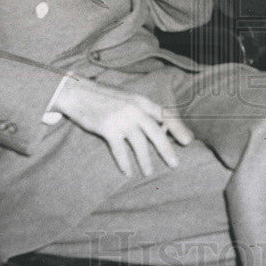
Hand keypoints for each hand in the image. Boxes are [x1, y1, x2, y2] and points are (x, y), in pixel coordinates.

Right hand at [53, 77, 192, 175]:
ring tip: (149, 172)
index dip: (178, 128)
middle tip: (175, 164)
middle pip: (156, 132)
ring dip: (145, 160)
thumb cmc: (104, 97)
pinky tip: (128, 172)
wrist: (77, 92)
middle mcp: (135, 109)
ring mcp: (122, 118)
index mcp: (141, 100)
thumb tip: (160, 128)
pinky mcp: (108, 128)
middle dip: (167, 150)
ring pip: (139, 144)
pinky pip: (120, 150)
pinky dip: (124, 163)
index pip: (165, 115)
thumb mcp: (127, 98)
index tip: (188, 141)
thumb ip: (142, 111)